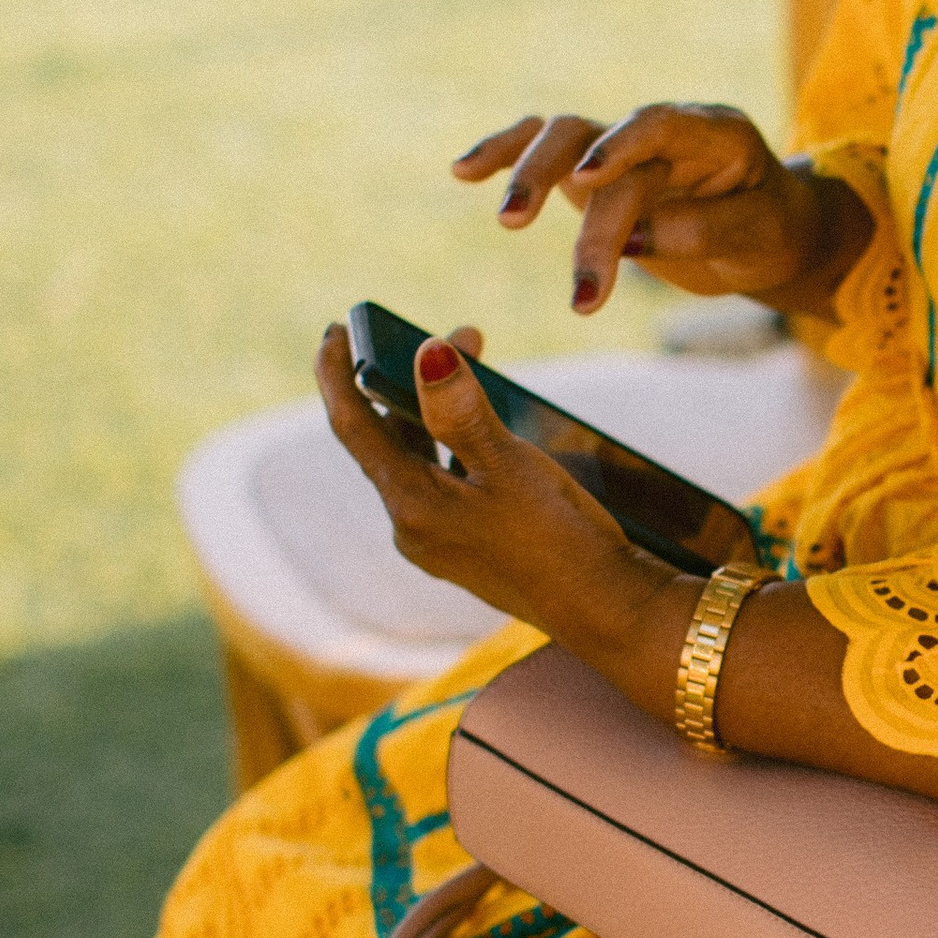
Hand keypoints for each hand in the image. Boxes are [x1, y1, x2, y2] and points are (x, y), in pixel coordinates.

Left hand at [316, 323, 690, 686]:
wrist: (601, 608)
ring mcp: (436, 541)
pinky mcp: (464, 548)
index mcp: (411, 505)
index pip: (354, 426)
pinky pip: (441, 482)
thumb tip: (428, 354)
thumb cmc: (558, 536)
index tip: (335, 329)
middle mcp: (412, 526)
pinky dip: (452, 445)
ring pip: (418, 459)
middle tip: (454, 335)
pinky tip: (486, 428)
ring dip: (436, 411)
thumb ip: (461, 411)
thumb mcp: (509, 465)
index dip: (338, 373)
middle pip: (388, 439)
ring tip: (475, 365)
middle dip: (411, 381)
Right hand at [452, 104, 868, 316]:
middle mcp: (663, 130)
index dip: (622, 144)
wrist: (767, 232)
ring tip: (506, 222)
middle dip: (584, 214)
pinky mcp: (595, 170)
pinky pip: (545, 150)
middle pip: (604, 144)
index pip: (661, 123)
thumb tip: (639, 238)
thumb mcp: (758, 237)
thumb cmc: (768, 230)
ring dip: (529, 175)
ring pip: (564, 138)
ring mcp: (624, 146)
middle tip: (571, 283)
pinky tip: (462, 172)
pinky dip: (506, 154)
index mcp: (715, 133)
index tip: (588, 180)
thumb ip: (704, 230)